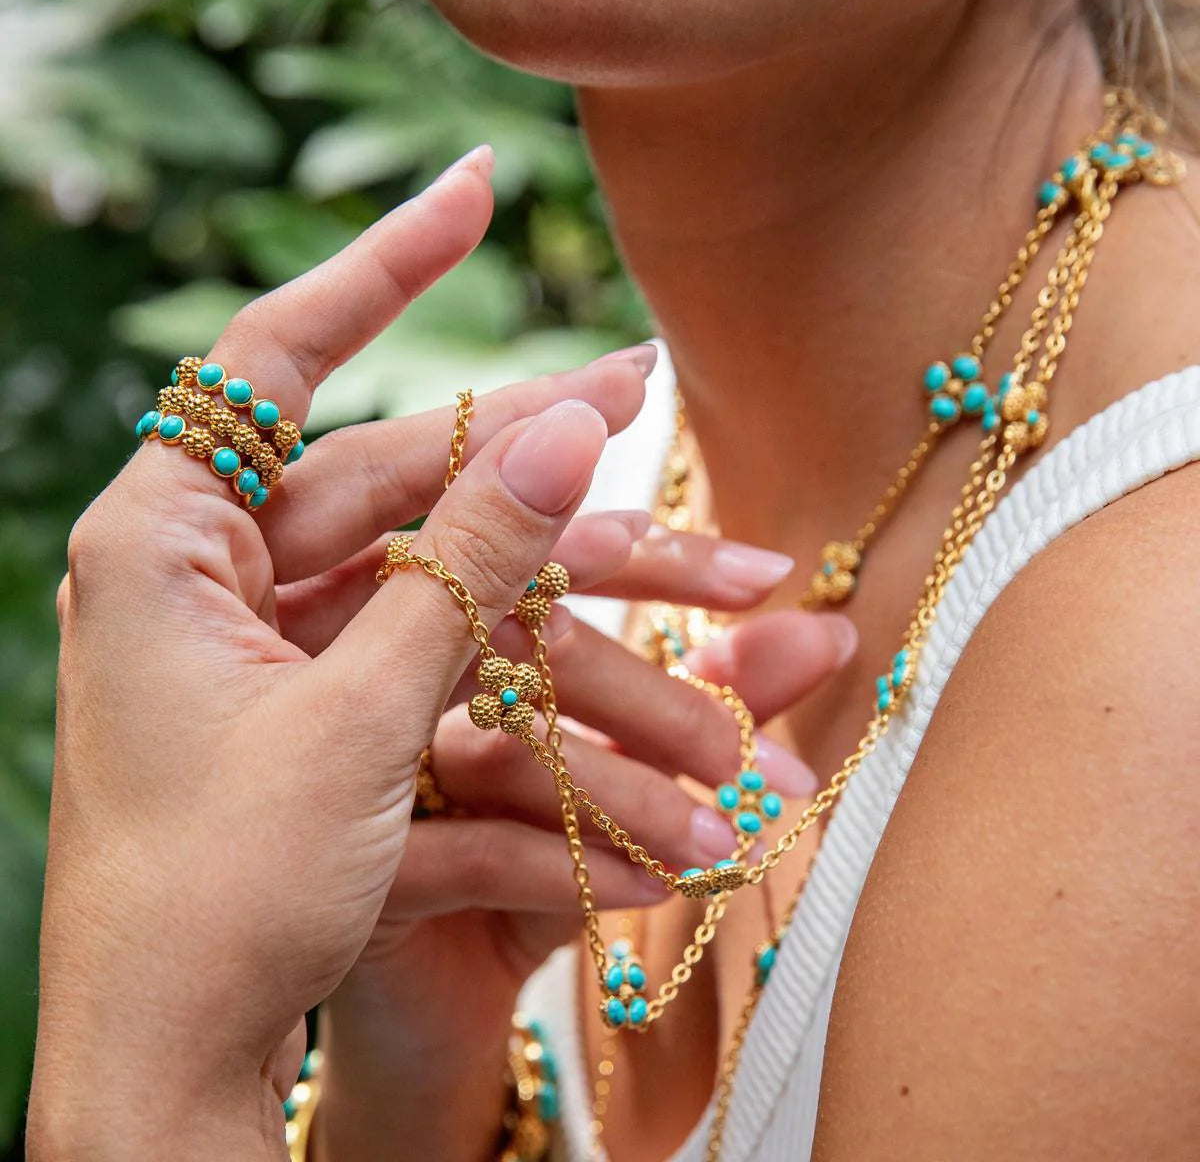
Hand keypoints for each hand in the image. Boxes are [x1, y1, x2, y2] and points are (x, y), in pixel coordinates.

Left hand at [28, 146, 656, 1160]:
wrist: (180, 1069)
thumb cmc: (220, 901)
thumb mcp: (354, 718)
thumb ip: (463, 569)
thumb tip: (563, 428)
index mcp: (168, 542)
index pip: (280, 359)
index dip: (381, 266)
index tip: (470, 191)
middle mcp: (218, 575)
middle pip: (399, 480)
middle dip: (531, 458)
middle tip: (644, 392)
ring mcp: (279, 644)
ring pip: (440, 580)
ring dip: (559, 593)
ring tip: (691, 567)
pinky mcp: (330, 710)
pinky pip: (438, 665)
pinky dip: (524, 687)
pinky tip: (621, 684)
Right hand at [314, 526, 855, 1161]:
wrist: (437, 1012)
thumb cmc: (541, 872)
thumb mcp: (636, 781)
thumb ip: (718, 699)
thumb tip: (828, 634)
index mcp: (469, 631)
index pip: (560, 560)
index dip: (665, 561)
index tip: (771, 575)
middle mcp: (411, 679)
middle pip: (537, 650)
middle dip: (668, 704)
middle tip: (769, 767)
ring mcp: (373, 771)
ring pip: (511, 752)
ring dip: (632, 797)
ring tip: (721, 842)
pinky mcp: (366, 869)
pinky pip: (474, 854)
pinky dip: (573, 869)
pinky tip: (651, 890)